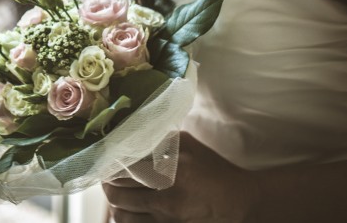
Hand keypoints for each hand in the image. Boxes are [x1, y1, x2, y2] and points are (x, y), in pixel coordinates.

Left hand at [102, 133, 256, 221]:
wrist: (241, 204)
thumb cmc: (214, 170)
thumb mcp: (190, 145)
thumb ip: (160, 138)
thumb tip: (130, 132)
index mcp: (172, 171)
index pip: (124, 167)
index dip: (109, 163)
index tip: (105, 158)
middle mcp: (167, 198)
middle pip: (117, 192)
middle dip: (107, 182)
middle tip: (105, 175)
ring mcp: (167, 220)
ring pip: (121, 215)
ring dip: (114, 203)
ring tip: (114, 192)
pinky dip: (125, 218)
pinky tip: (126, 209)